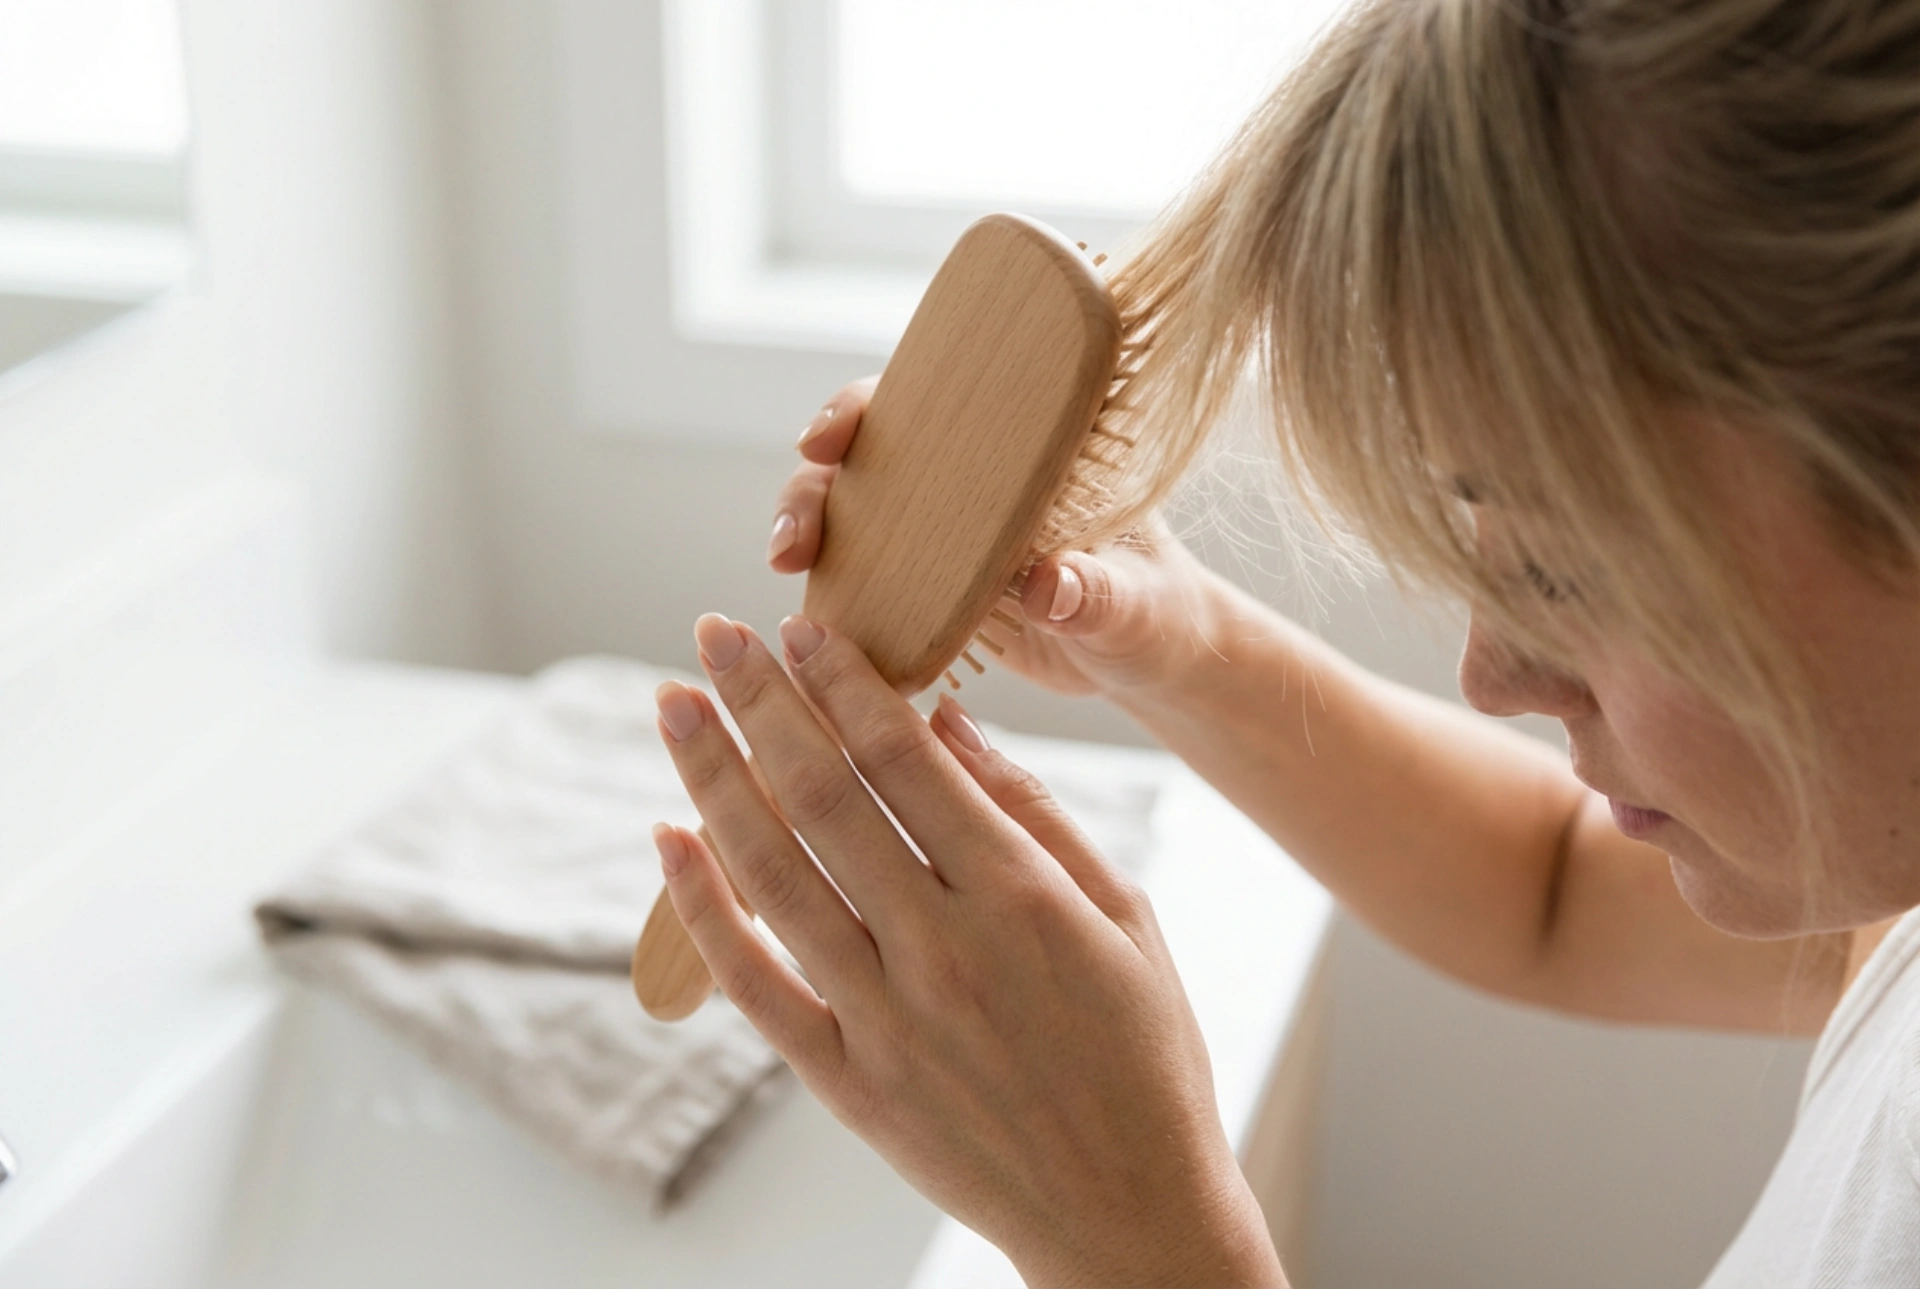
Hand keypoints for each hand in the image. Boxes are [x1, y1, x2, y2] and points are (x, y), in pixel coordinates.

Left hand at [652, 612, 1285, 1287]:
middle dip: (760, 701)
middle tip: (713, 633)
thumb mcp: (1124, 914)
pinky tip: (669, 844)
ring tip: (674, 708)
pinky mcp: (846, 1083)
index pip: (904, 757)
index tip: (799, 624)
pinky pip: (755, 986)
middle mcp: (943, 947)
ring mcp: (885, 1019)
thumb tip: (946, 722)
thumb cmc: (1142, 1056)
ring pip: (774, 874)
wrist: (1128, 1212)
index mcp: (1020, 894)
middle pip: (824, 795)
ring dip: (713, 779)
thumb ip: (1033, 812)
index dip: (842, 679)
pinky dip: (703, 913)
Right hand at [772, 381, 1224, 696]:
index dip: (869, 404)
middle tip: (793, 536)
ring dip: (811, 532)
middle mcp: (975, 474)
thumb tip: (1048, 585)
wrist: (1148, 661)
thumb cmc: (1158, 614)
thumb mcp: (1135, 605)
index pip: (935, 398)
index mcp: (1024, 445)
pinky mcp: (933, 583)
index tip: (830, 436)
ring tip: (787, 566)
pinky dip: (831, 590)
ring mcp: (947, 528)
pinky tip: (809, 622)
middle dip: (817, 480)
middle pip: (872, 452)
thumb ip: (1097, 594)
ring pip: (855, 511)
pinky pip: (865, 574)